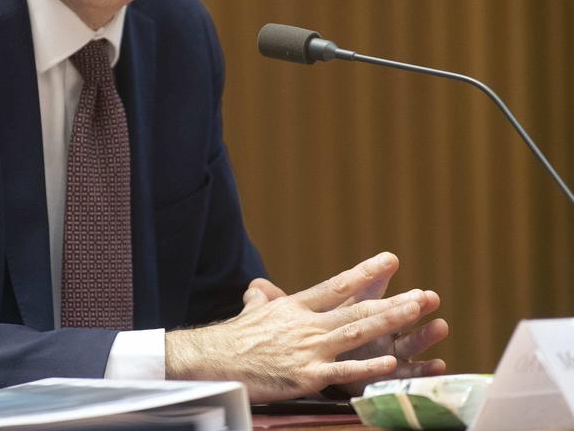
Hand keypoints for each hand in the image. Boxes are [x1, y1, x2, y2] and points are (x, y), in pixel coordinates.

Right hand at [244, 258, 449, 394]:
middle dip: (392, 303)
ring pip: (357, 333)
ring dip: (389, 323)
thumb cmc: (232, 337)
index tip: (389, 261)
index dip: (365, 273)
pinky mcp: (306, 375)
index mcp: (296, 306)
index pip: (337, 285)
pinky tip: (390, 363)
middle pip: (356, 309)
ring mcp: (309, 349)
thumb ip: (261, 297)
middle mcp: (307, 324)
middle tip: (422, 295)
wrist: (214, 359)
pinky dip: (368, 367)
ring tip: (415, 314)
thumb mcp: (251, 310)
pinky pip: (343, 370)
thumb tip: (259, 288)